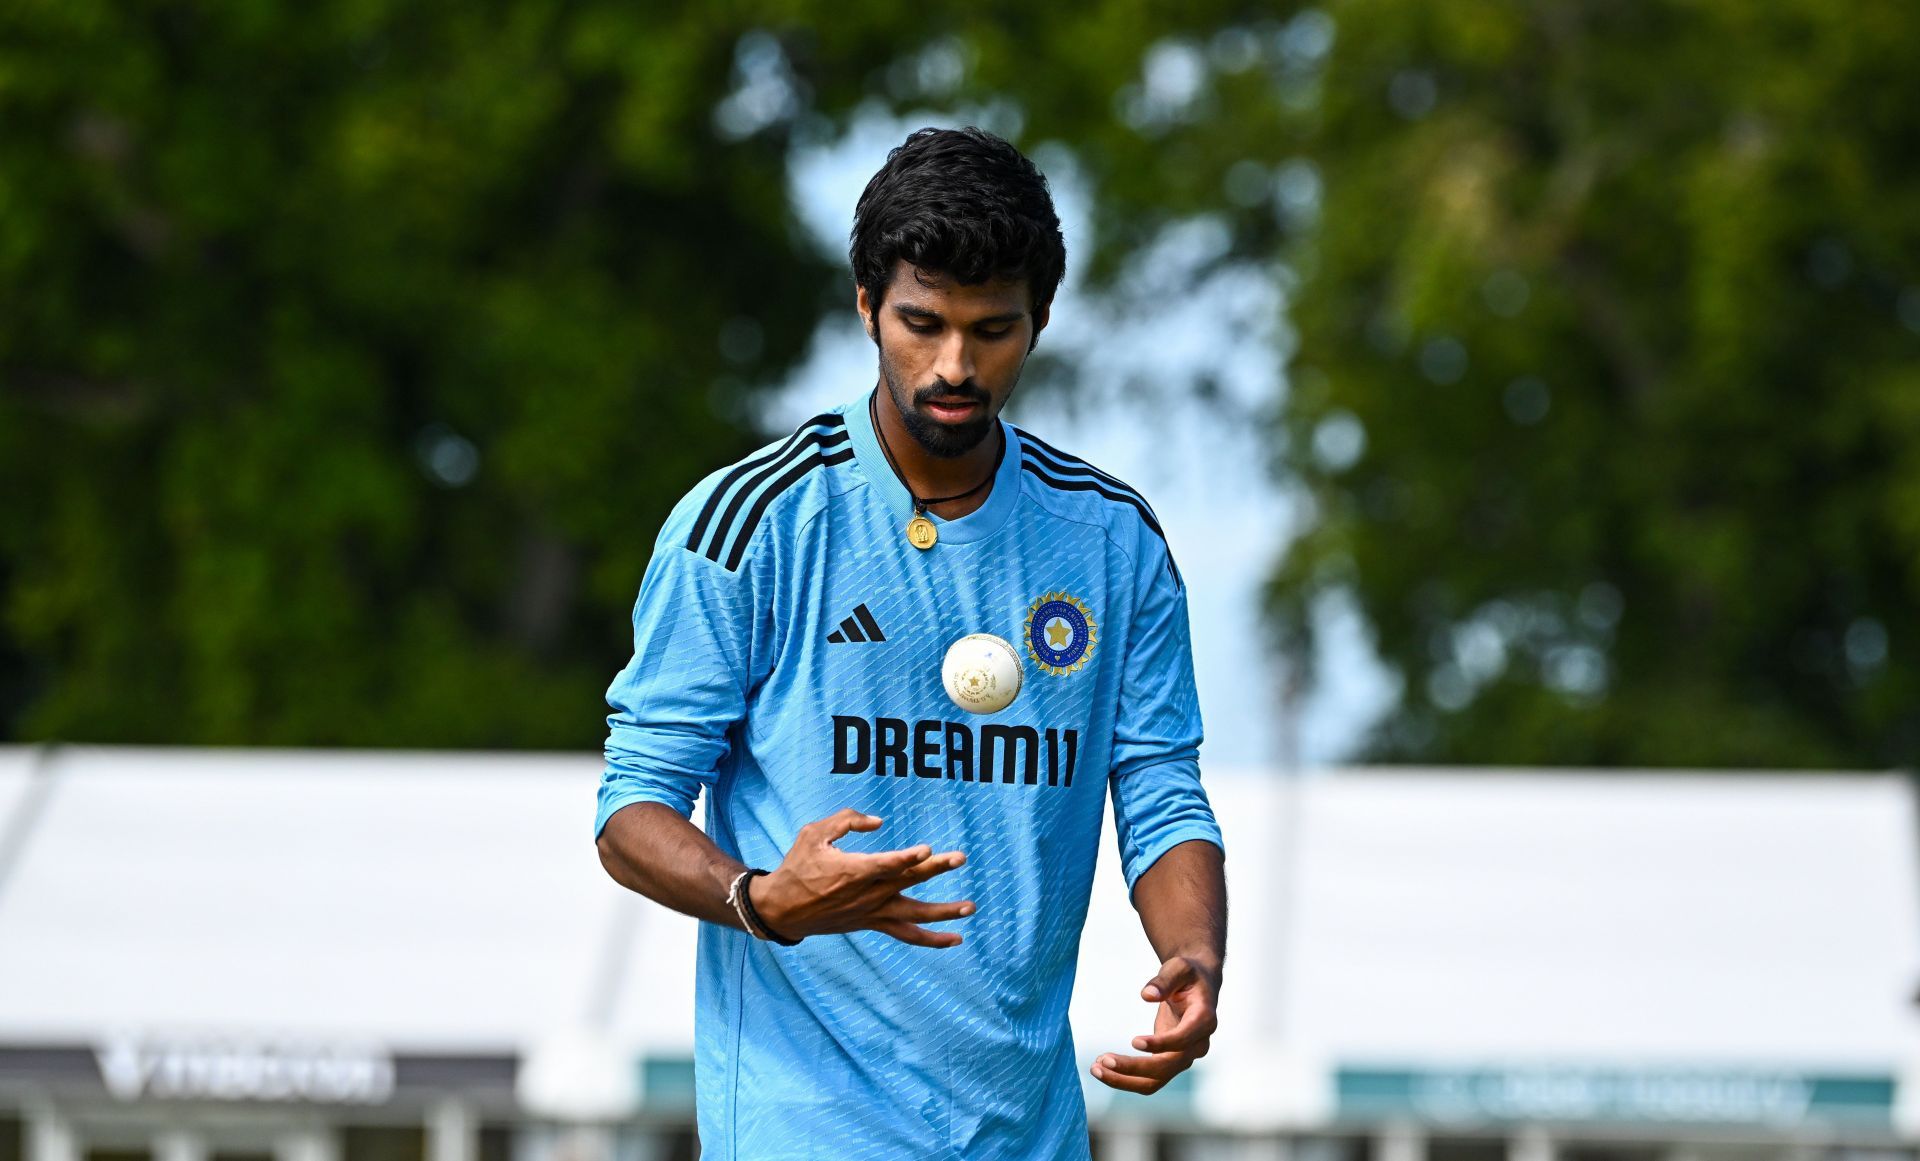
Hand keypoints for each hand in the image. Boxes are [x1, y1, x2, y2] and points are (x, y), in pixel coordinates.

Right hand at [749, 808, 973, 947]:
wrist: (783, 909)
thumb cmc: (798, 867)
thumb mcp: (813, 834)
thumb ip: (847, 820)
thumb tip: (878, 822)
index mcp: (852, 871)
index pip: (886, 865)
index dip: (906, 858)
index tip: (926, 849)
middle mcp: (867, 894)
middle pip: (907, 881)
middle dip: (935, 868)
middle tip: (960, 857)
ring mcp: (872, 912)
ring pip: (914, 914)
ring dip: (943, 912)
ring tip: (970, 907)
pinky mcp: (873, 922)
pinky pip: (906, 934)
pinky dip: (931, 940)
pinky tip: (954, 939)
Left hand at [1090, 955, 1219, 1093]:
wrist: (1197, 985)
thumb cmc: (1188, 974)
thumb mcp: (1179, 968)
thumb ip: (1165, 981)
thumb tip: (1147, 995)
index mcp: (1204, 1020)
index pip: (1184, 1040)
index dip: (1161, 1044)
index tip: (1134, 1041)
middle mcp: (1198, 1045)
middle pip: (1167, 1067)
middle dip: (1134, 1067)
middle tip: (1104, 1060)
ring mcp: (1184, 1056)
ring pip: (1155, 1080)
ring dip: (1124, 1079)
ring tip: (1096, 1068)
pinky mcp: (1169, 1061)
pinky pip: (1148, 1078)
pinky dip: (1125, 1077)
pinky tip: (1104, 1067)